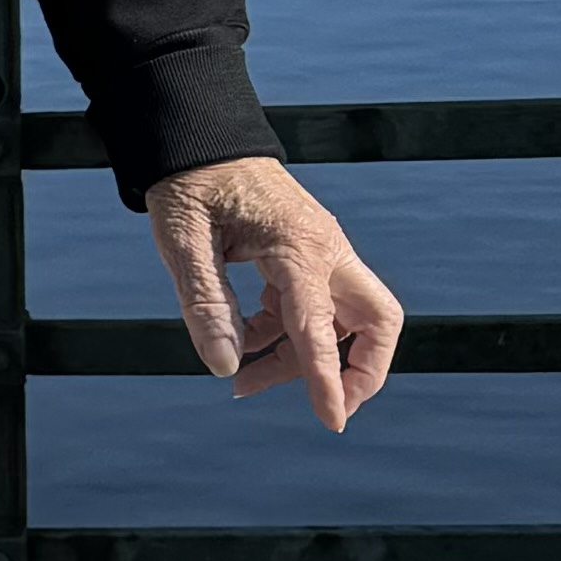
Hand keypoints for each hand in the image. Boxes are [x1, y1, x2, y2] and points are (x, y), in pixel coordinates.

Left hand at [144, 158, 400, 427]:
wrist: (199, 138)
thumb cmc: (189, 183)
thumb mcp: (182, 242)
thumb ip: (205, 303)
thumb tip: (224, 366)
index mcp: (299, 247)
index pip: (321, 327)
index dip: (328, 380)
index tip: (334, 423)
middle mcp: (326, 249)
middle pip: (378, 322)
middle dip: (361, 371)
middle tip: (325, 405)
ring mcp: (323, 251)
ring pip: (347, 321)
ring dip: (306, 358)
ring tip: (244, 379)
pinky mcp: (308, 254)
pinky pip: (316, 308)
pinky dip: (288, 335)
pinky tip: (243, 340)